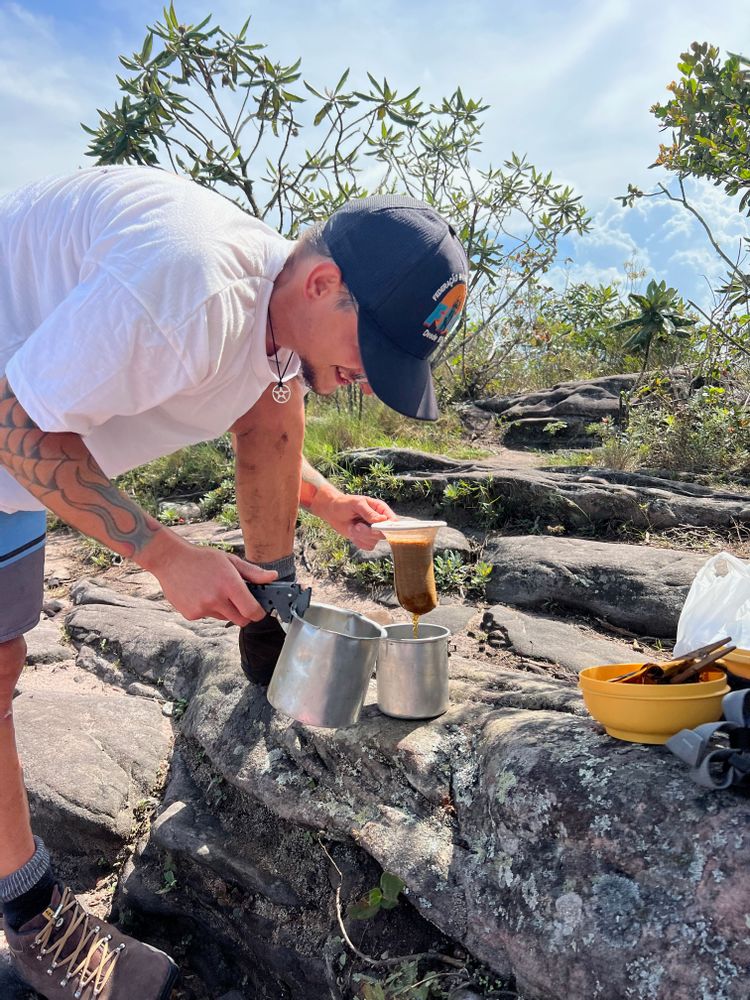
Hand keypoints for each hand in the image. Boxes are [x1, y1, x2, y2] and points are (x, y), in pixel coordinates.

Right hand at [139, 531, 276, 625]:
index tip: (259, 610)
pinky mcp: (191, 614)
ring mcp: (203, 608)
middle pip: (241, 620)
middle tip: (239, 601)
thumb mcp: (230, 560)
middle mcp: (216, 599)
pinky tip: (200, 594)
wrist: (170, 560)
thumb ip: (253, 572)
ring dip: (224, 609)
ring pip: (224, 618)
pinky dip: (208, 609)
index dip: (259, 613)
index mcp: (229, 584)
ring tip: (214, 591)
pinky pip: (208, 617)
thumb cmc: (202, 558)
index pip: (252, 611)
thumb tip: (273, 577)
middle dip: (244, 614)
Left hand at [312, 491, 395, 550]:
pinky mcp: (366, 539)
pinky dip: (358, 541)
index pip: (393, 521)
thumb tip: (382, 520)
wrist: (332, 511)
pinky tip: (352, 532)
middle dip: (368, 532)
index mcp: (381, 509)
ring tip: (352, 526)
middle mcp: (380, 521)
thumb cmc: (344, 504)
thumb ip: (369, 512)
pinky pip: (367, 546)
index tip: (376, 527)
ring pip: (374, 541)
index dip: (388, 527)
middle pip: (383, 534)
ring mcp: (374, 531)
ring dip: (360, 536)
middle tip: (357, 525)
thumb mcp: (356, 504)